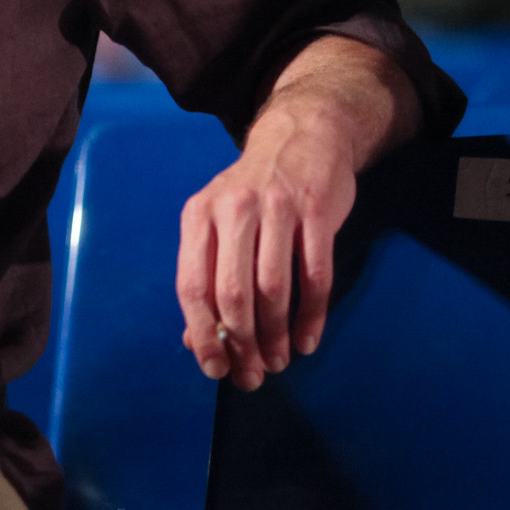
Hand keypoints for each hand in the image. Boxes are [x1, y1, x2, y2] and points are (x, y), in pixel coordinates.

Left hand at [176, 101, 356, 391]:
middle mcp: (232, 210)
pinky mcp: (317, 211)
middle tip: (255, 374)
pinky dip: (312, 315)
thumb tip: (196, 341)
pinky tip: (309, 340)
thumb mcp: (217, 221)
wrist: (303, 135)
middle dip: (243, 343)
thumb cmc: (254, 192)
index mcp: (199, 216)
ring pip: (273, 288)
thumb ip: (206, 276)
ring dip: (277, 334)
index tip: (215, 369)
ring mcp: (277, 208)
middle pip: (232, 292)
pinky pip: (315, 275)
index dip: (202, 333)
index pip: (192, 285)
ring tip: (281, 361)